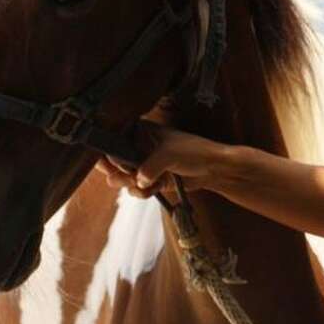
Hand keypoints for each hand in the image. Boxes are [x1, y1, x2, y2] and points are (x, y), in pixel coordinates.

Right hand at [94, 122, 223, 198]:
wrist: (212, 168)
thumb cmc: (194, 151)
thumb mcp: (169, 154)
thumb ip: (149, 166)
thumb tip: (137, 181)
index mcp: (139, 131)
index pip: (112, 141)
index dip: (111, 155)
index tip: (120, 164)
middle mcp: (137, 146)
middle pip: (111, 163)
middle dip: (120, 173)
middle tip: (133, 176)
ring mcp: (142, 164)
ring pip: (120, 179)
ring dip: (132, 185)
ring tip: (148, 183)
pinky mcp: (149, 179)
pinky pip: (135, 189)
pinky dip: (143, 192)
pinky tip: (157, 188)